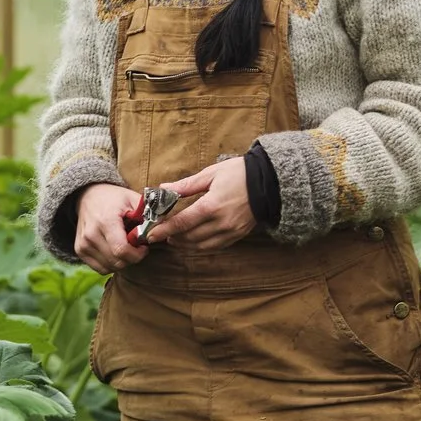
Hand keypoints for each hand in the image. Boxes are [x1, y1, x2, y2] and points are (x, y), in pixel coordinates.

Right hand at [72, 182, 147, 273]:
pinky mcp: (79, 250)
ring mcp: (83, 244)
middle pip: (117, 261)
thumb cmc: (113, 198)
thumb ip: (148, 213)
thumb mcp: (132, 199)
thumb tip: (164, 227)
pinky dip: (110, 263)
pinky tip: (114, 250)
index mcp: (106, 221)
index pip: (122, 250)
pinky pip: (100, 268)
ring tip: (124, 246)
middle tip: (136, 247)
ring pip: (110, 267)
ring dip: (122, 261)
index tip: (144, 247)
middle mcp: (91, 234)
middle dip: (132, 258)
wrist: (87, 195)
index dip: (137, 254)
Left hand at [143, 155, 257, 250]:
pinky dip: (199, 246)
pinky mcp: (237, 236)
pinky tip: (192, 240)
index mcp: (211, 206)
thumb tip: (163, 189)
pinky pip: (214, 246)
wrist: (270, 183)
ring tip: (173, 237)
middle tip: (160, 233)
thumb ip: (185, 185)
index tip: (150, 234)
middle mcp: (221, 223)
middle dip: (172, 237)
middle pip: (189, 237)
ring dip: (184, 244)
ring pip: (201, 245)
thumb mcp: (211, 174)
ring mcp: (230, 232)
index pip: (182, 223)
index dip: (164, 230)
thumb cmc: (239, 174)